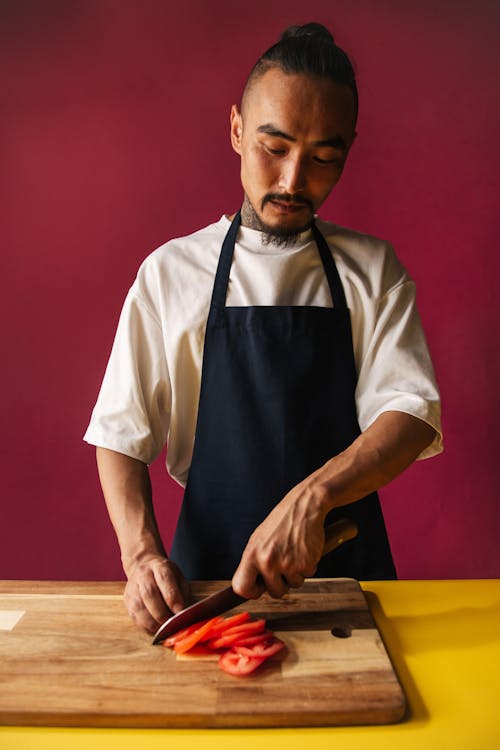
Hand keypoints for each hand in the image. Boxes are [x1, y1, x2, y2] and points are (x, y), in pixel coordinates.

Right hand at [123, 555, 189, 632]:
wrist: (144, 566)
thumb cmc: (165, 575)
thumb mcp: (178, 576)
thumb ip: (182, 592)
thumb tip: (185, 612)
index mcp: (159, 566)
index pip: (164, 579)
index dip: (173, 597)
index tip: (180, 612)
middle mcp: (143, 575)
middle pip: (149, 594)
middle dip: (162, 613)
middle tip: (172, 625)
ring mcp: (132, 587)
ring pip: (139, 607)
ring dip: (153, 622)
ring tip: (164, 630)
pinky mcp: (127, 600)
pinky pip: (134, 616)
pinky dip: (145, 626)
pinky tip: (155, 629)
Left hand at [232, 478, 326, 599]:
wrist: (304, 505)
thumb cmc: (282, 521)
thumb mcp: (259, 538)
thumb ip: (254, 561)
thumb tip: (249, 585)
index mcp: (252, 554)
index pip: (242, 587)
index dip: (250, 592)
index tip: (257, 589)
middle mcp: (268, 560)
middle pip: (274, 593)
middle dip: (281, 583)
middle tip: (283, 565)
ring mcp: (287, 563)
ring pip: (293, 585)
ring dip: (296, 574)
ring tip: (294, 552)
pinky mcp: (305, 564)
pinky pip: (308, 576)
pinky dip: (308, 566)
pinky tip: (304, 550)